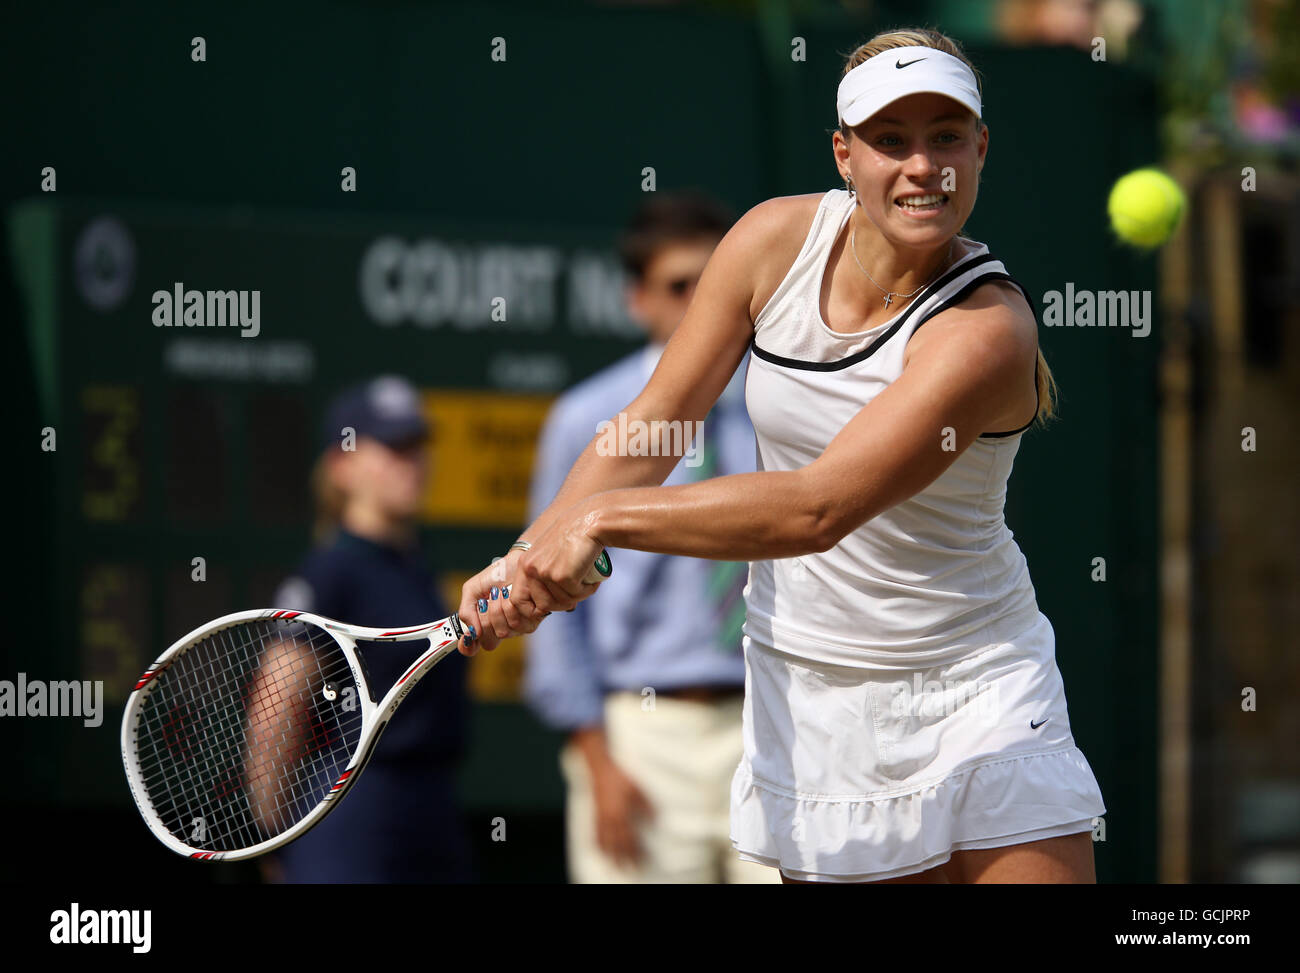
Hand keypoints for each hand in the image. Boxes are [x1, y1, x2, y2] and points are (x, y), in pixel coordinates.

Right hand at [456, 549, 536, 655]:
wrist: (515, 563)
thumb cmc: (494, 576)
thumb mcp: (472, 590)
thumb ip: (466, 611)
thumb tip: (471, 633)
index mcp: (481, 625)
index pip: (471, 648)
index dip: (468, 646)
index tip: (469, 637)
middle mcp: (498, 630)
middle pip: (488, 641)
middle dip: (486, 618)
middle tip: (486, 601)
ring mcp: (514, 629)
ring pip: (502, 633)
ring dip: (498, 610)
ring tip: (500, 594)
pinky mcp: (529, 622)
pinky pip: (517, 625)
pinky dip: (510, 607)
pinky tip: (511, 595)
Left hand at [507, 505, 607, 623]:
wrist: (589, 521)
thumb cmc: (574, 537)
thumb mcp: (549, 555)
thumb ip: (543, 575)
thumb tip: (544, 605)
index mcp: (525, 565)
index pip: (518, 601)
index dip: (533, 610)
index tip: (549, 608)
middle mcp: (532, 570)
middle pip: (544, 606)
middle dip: (563, 603)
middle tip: (577, 589)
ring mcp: (546, 574)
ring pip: (562, 603)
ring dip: (578, 595)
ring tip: (586, 578)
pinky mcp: (563, 577)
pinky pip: (577, 595)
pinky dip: (588, 589)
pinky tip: (592, 577)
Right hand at [586, 750, 653, 868]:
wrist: (599, 766)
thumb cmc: (618, 775)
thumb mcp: (637, 788)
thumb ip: (645, 805)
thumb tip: (653, 819)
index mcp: (621, 814)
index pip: (629, 839)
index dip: (634, 852)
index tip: (640, 861)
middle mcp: (609, 819)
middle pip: (616, 845)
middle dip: (622, 859)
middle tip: (629, 870)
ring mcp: (600, 817)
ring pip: (604, 841)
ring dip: (609, 856)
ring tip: (612, 865)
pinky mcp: (594, 812)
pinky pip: (594, 833)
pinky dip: (597, 844)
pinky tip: (599, 848)